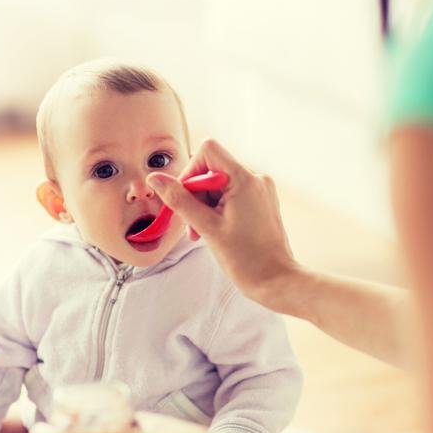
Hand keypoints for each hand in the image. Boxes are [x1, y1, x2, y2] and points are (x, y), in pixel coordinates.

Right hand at [146, 139, 296, 310]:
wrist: (275, 281)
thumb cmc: (247, 259)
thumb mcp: (206, 227)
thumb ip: (179, 200)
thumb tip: (156, 179)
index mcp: (245, 179)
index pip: (209, 151)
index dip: (191, 172)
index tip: (187, 199)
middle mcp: (256, 179)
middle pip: (212, 170)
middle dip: (196, 196)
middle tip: (194, 225)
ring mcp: (260, 191)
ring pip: (220, 185)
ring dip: (205, 206)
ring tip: (204, 232)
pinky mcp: (261, 203)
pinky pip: (232, 196)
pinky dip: (218, 210)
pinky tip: (216, 231)